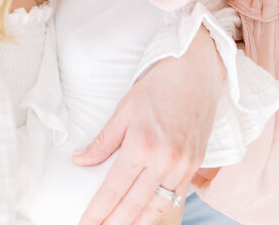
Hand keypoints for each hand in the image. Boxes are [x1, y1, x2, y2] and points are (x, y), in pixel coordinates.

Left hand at [74, 28, 223, 224]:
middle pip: (134, 206)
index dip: (97, 212)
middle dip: (112, 224)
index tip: (85, 224)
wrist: (197, 70)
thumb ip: (103, 140)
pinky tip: (145, 217)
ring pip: (156, 208)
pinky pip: (175, 198)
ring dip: (136, 224)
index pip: (114, 190)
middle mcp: (165, 160)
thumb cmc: (160, 84)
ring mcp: (183, 165)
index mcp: (143, 144)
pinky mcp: (195, 165)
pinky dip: (158, 211)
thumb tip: (81, 160)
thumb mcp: (125, 108)